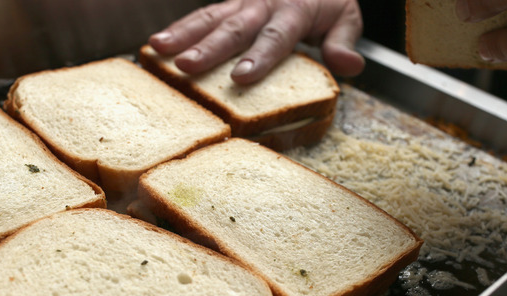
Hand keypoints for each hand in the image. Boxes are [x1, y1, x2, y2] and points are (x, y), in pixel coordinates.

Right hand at [148, 0, 363, 83]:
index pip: (277, 36)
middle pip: (235, 27)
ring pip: (211, 17)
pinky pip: (203, 15)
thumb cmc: (326, 0)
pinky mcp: (228, 4)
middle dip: (209, 48)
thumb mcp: (346, 16)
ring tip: (158, 50)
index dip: (259, 57)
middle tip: (187, 66)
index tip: (241, 77)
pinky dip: (179, 29)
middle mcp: (264, 4)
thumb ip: (344, 40)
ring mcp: (242, 2)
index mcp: (295, 10)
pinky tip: (156, 45)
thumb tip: (350, 65)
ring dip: (183, 34)